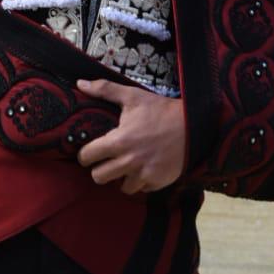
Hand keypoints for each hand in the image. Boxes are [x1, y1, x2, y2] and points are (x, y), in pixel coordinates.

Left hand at [75, 77, 185, 194]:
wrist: (193, 126)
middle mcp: (128, 161)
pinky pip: (142, 189)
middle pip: (98, 177)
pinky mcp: (157, 182)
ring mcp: (143, 174)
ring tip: (127, 167)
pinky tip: (144, 169)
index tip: (90, 152)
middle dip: (100, 169)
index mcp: (118, 141)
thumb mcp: (133, 96)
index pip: (87, 157)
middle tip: (107, 161)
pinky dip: (141, 182)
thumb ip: (105, 90)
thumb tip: (80, 84)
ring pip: (121, 187)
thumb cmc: (161, 110)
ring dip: (122, 178)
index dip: (85, 155)